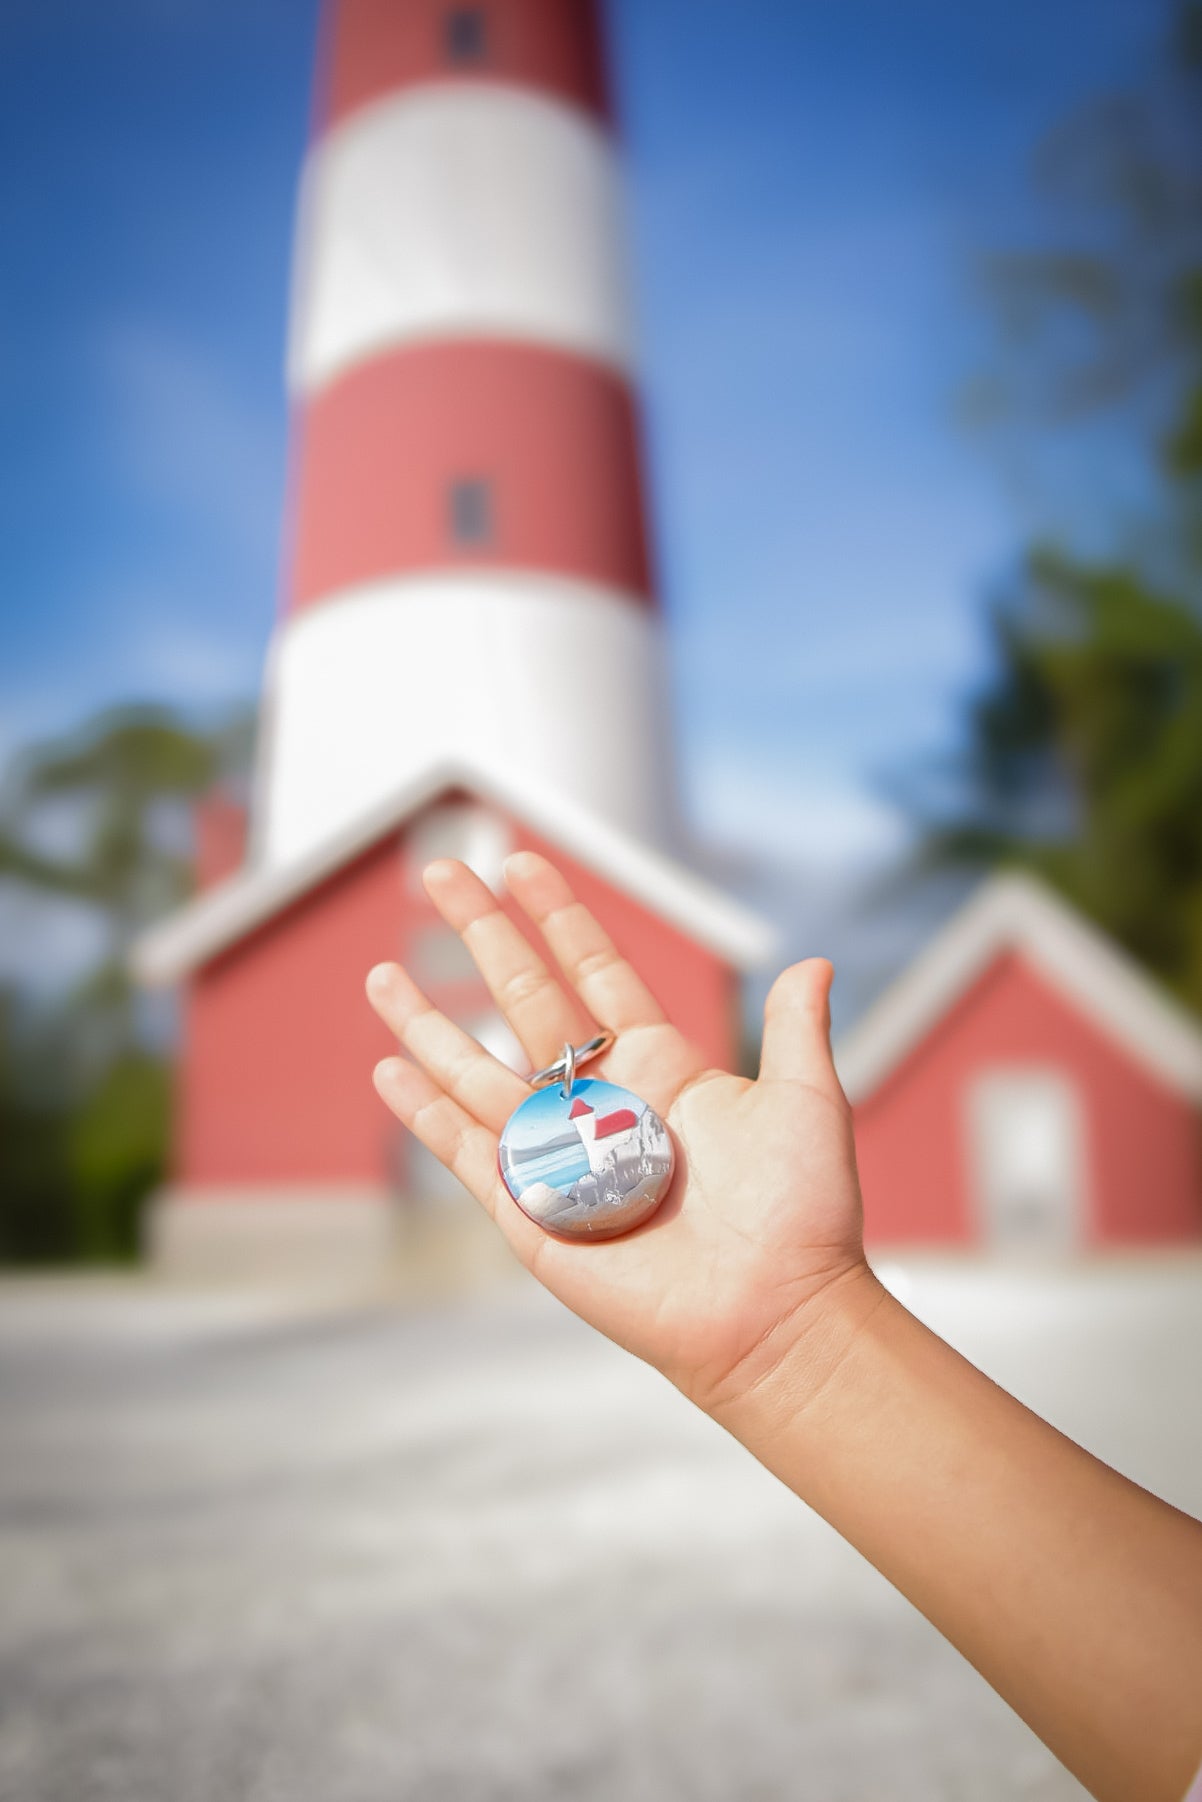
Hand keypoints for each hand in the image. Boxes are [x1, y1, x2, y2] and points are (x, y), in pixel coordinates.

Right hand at [366, 852, 877, 1415]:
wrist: (775, 1315)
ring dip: (429, 1023)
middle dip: (482, 936)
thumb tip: (816, 964)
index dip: (560, 918)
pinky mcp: (531, 1212)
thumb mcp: (806, 1103)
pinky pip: (466, 1150)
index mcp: (662, 1067)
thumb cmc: (801, 1217)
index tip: (524, 865)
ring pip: (478, 1071)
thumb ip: (795, 1031)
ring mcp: (560, 1154)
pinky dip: (425, 1112)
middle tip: (443, 871)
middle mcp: (602, 1102)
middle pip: (525, 1001)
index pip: (596, 973)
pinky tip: (389, 1072)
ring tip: (381, 975)